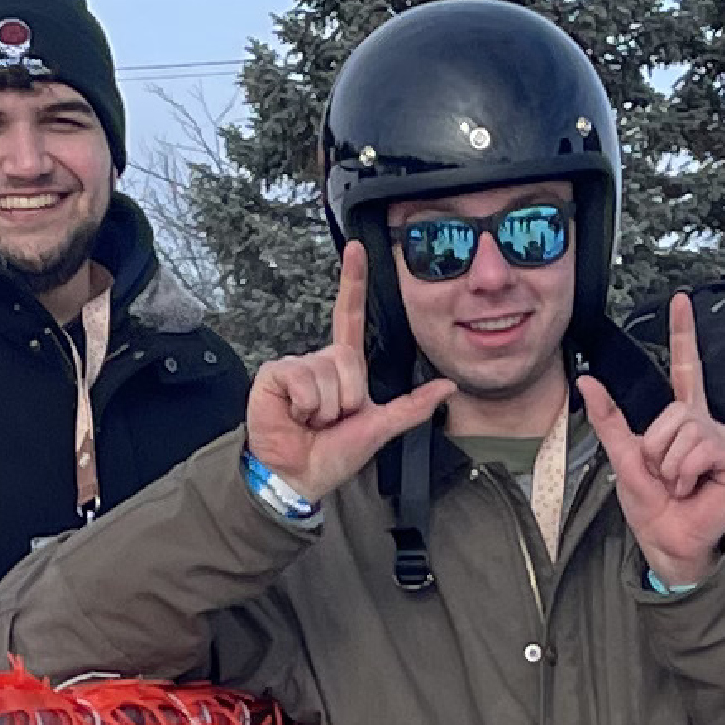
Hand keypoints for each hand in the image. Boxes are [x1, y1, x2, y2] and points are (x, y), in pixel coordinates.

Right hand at [245, 243, 455, 504]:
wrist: (298, 475)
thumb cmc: (333, 454)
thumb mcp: (380, 428)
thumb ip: (413, 407)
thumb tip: (449, 387)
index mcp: (344, 367)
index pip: (349, 316)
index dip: (352, 282)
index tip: (356, 249)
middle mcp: (320, 361)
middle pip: (346, 360)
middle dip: (346, 399)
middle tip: (330, 421)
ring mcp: (296, 366)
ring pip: (326, 374)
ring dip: (325, 408)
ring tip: (311, 422)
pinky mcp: (274, 375)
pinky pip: (302, 380)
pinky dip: (305, 406)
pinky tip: (294, 416)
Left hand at [578, 292, 724, 591]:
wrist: (667, 540)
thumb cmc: (651, 504)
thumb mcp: (623, 456)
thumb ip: (609, 418)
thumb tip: (587, 380)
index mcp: (683, 419)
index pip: (685, 369)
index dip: (683, 335)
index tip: (681, 301)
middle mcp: (707, 425)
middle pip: (674, 412)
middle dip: (656, 449)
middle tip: (663, 475)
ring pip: (686, 432)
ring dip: (670, 466)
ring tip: (679, 484)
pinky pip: (702, 450)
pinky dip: (687, 473)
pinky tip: (695, 488)